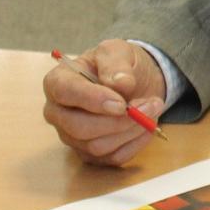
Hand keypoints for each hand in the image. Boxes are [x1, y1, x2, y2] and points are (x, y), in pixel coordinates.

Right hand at [43, 39, 166, 165]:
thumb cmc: (116, 65)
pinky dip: (134, 144)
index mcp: (57, 82)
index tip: (121, 103)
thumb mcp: (117, 51)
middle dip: (117, 121)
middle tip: (149, 105)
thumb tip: (120, 84)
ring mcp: (72, 136)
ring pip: (96, 146)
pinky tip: (147, 126)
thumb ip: (116, 64)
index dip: (93, 100)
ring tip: (152, 110)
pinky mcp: (89, 154)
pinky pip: (111, 158)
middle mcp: (58, 113)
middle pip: (79, 127)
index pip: (65, 93)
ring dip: (130, 130)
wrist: (131, 82)